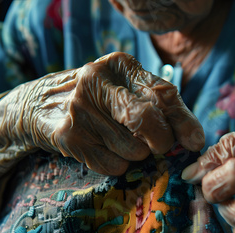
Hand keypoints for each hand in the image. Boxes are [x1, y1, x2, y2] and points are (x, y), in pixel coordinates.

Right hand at [0, 52, 204, 174]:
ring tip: (118, 140)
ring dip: (136, 154)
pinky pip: (114, 166)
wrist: (39, 105)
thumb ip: (159, 106)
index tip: (195, 142)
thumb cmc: (97, 99)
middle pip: (148, 120)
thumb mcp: (125, 88)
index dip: (184, 121)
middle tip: (159, 146)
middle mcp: (97, 80)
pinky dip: (117, 164)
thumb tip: (194, 139)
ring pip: (134, 149)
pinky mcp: (69, 136)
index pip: (163, 93)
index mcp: (119, 64)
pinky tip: (103, 148)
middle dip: (162, 141)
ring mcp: (80, 109)